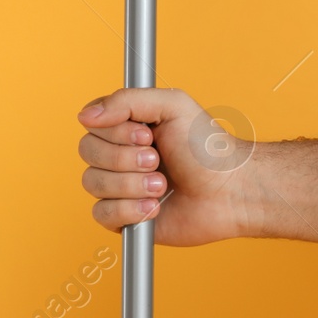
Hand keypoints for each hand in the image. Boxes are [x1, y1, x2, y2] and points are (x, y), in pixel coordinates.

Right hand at [76, 87, 317, 250]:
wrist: (231, 192)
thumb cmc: (207, 148)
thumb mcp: (173, 105)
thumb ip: (127, 100)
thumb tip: (86, 115)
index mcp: (125, 127)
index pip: (91, 125)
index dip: (116, 132)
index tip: (148, 135)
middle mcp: (117, 155)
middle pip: (88, 152)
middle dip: (126, 159)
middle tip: (158, 160)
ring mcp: (119, 187)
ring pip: (93, 183)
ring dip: (132, 184)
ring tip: (163, 185)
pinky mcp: (124, 218)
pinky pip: (101, 214)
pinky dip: (129, 210)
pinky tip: (155, 208)